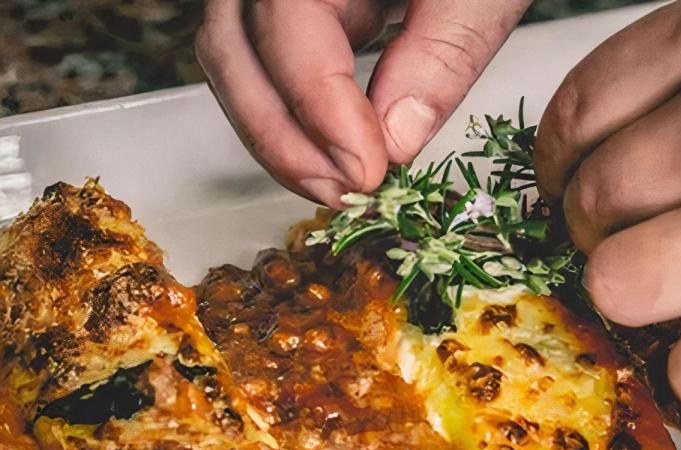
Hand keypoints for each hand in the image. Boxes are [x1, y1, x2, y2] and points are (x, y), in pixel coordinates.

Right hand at [196, 0, 529, 206]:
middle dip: (282, 137)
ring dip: (280, 135)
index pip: (284, 21)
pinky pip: (263, 59)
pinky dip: (293, 113)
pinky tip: (339, 149)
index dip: (318, 105)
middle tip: (347, 194)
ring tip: (343, 185)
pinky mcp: (292, 4)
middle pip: (232, 47)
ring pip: (235, 59)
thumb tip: (396, 141)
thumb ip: (443, 52)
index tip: (367, 170)